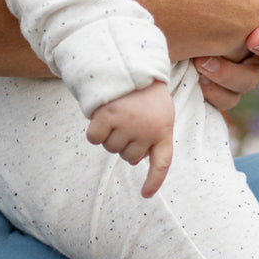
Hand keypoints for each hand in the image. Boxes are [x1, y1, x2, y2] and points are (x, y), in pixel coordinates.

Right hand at [86, 82, 173, 196]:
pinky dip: (94, 131)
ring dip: (109, 135)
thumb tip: (135, 162)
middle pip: (128, 157)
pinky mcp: (108, 116)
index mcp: (163, 130)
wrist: (131, 64)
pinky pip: (94, 139)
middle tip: (127, 121)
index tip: (145, 194)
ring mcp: (128, 125)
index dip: (154, 181)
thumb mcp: (158, 114)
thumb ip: (151, 138)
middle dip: (124, 144)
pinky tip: (100, 117)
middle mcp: (147, 131)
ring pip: (110, 148)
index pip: (162, 163)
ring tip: (117, 114)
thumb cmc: (145, 92)